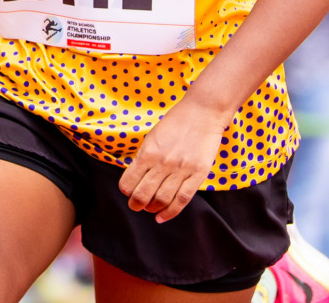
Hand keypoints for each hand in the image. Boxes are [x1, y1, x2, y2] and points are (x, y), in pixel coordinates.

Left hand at [118, 100, 225, 223]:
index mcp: (148, 152)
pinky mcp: (197, 175)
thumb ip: (144, 157)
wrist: (203, 112)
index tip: (127, 192)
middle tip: (135, 205)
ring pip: (161, 200)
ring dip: (151, 208)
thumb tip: (135, 177)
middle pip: (143, 195)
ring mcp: (181, 170)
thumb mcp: (152, 136)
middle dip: (136, 204)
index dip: (126, 191)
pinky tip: (162, 217)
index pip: (129, 182)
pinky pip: (181, 200)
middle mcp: (163, 163)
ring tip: (149, 208)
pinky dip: (170, 212)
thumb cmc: (176, 122)